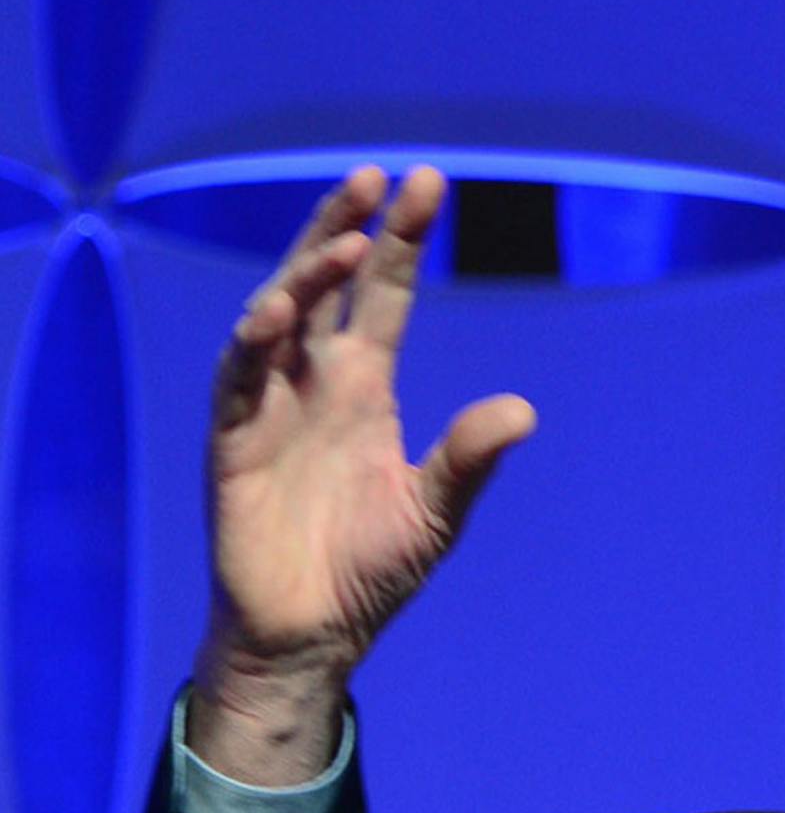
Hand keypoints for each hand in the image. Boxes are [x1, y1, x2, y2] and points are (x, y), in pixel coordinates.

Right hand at [190, 166, 535, 781]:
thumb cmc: (371, 570)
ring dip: (305, 275)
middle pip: (327, 285)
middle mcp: (314, 382)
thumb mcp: (437, 510)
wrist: (310, 634)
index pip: (384, 296)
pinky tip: (275, 311)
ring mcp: (268, 406)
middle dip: (347, 229)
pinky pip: (236, 381)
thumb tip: (524, 411)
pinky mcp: (232, 443)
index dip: (402, 242)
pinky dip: (252, 344)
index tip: (425, 184)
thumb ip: (470, 457)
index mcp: (365, 386)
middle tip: (375, 177)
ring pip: (278, 316)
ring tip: (345, 241)